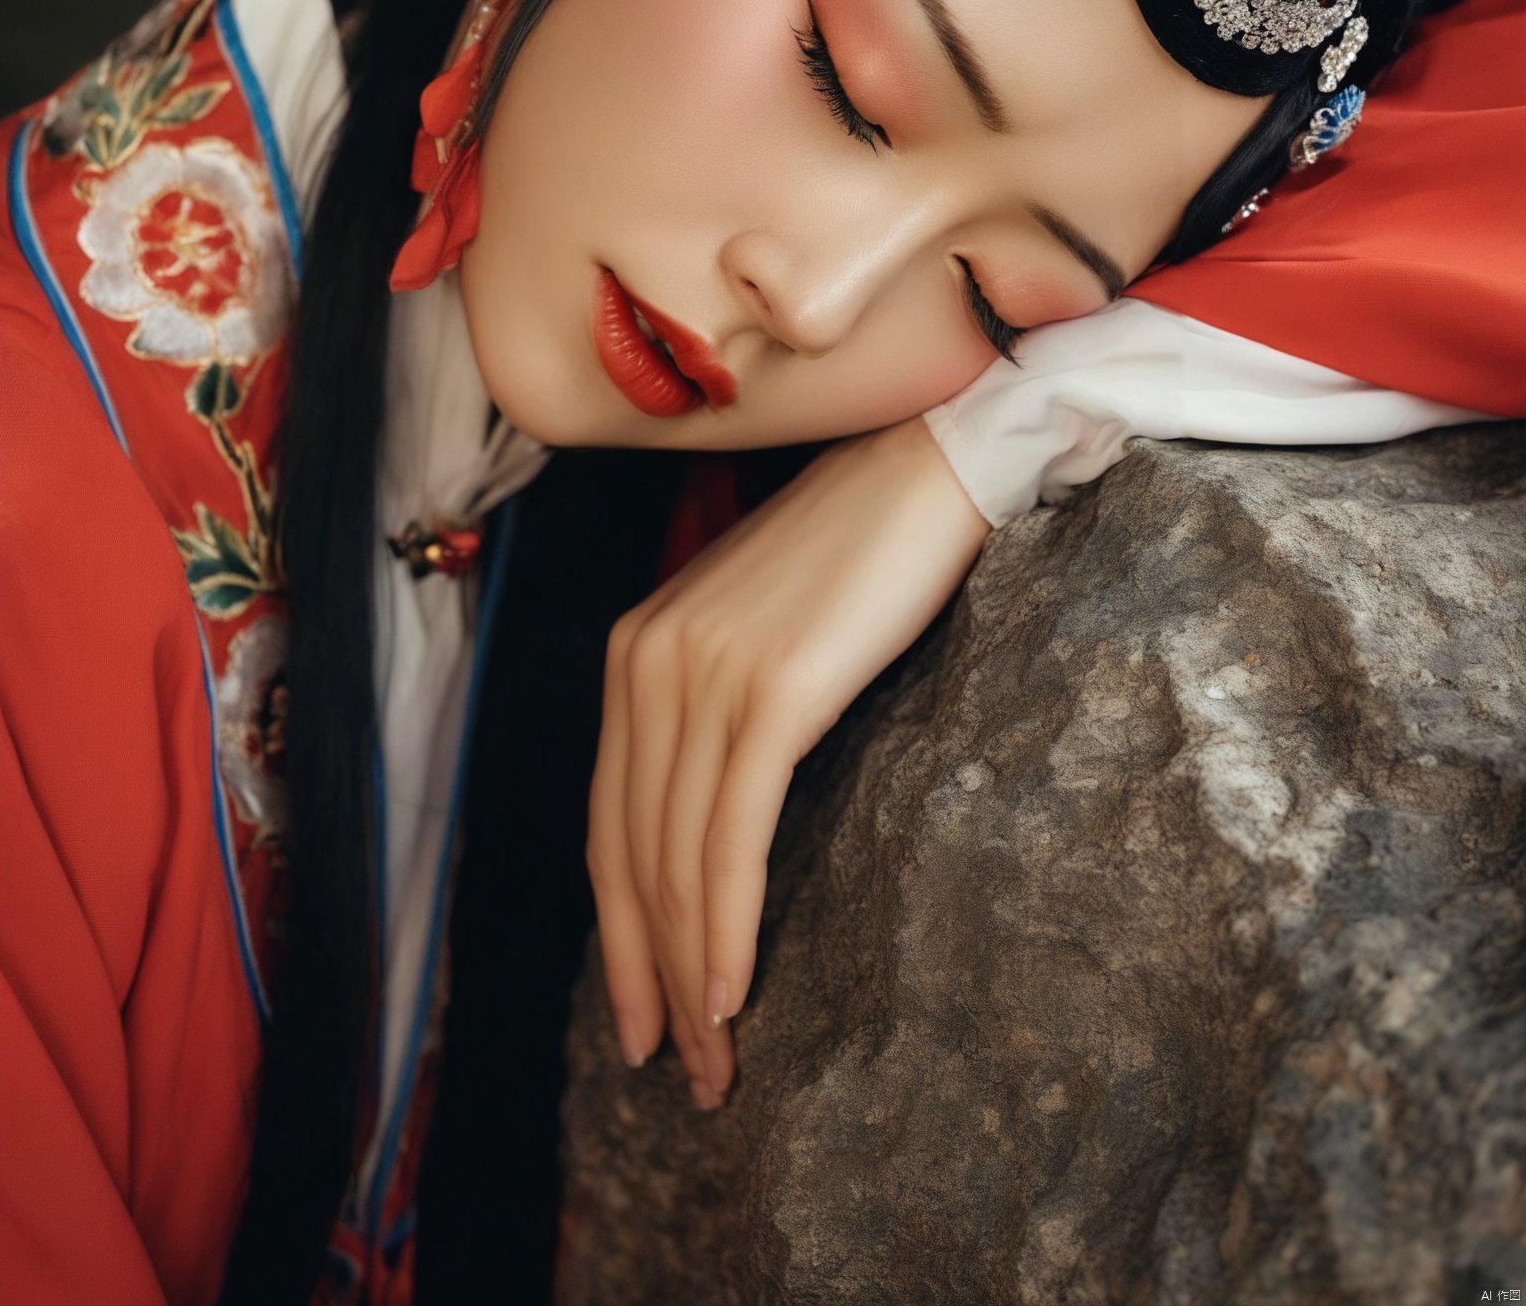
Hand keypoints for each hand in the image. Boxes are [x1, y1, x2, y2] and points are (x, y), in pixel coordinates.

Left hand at [585, 415, 990, 1107]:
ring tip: (715, 1062)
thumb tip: (715, 830)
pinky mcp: (770, 689)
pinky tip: (734, 995)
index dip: (620, 933)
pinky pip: (730, 836)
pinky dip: (725, 927)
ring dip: (692, 974)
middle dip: (648, 975)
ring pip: (676, 860)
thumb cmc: (861, 557)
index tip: (642, 1017)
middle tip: (679, 1074)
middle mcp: (648, 659)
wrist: (933, 468)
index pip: (608, 821)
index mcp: (636, 649)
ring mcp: (703, 672)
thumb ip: (718, 711)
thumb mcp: (761, 633)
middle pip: (630, 854)